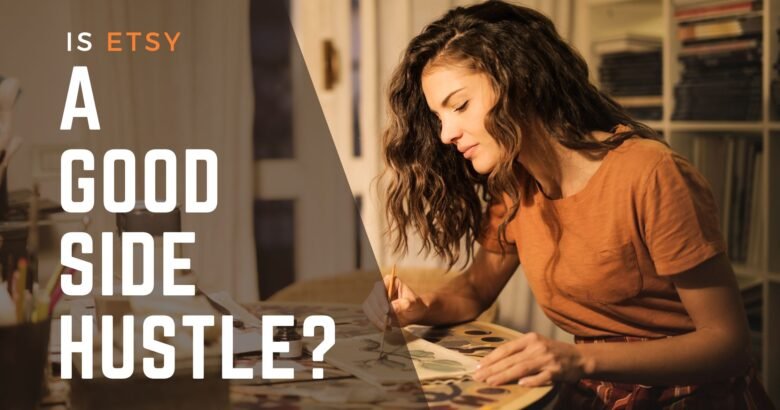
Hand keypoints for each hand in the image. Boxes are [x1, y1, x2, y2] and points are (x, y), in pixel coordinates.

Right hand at [362, 275, 426, 328]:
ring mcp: (374, 299)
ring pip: (368, 308)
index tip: (387, 311)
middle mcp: (379, 288)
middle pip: (371, 299)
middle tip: (387, 322)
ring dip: (376, 319)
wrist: (413, 314)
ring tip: (387, 326)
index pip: (379, 288)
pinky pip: (369, 316)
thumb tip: (391, 308)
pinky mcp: (373, 309)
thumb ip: (403, 304)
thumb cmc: (414, 305)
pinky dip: (376, 323)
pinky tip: (386, 328)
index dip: (381, 300)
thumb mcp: (412, 303)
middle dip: (378, 312)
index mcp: (389, 281)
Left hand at [473, 332, 593, 386]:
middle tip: (478, 376)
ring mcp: (547, 359)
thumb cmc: (552, 351)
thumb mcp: (535, 344)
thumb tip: (494, 360)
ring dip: (504, 376)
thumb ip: (518, 350)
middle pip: (511, 360)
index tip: (478, 365)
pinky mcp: (556, 372)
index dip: (491, 357)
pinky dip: (530, 381)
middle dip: (492, 369)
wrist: (579, 357)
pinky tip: (520, 384)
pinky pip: (541, 377)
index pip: (506, 348)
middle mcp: (537, 347)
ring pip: (521, 368)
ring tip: (490, 382)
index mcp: (530, 339)